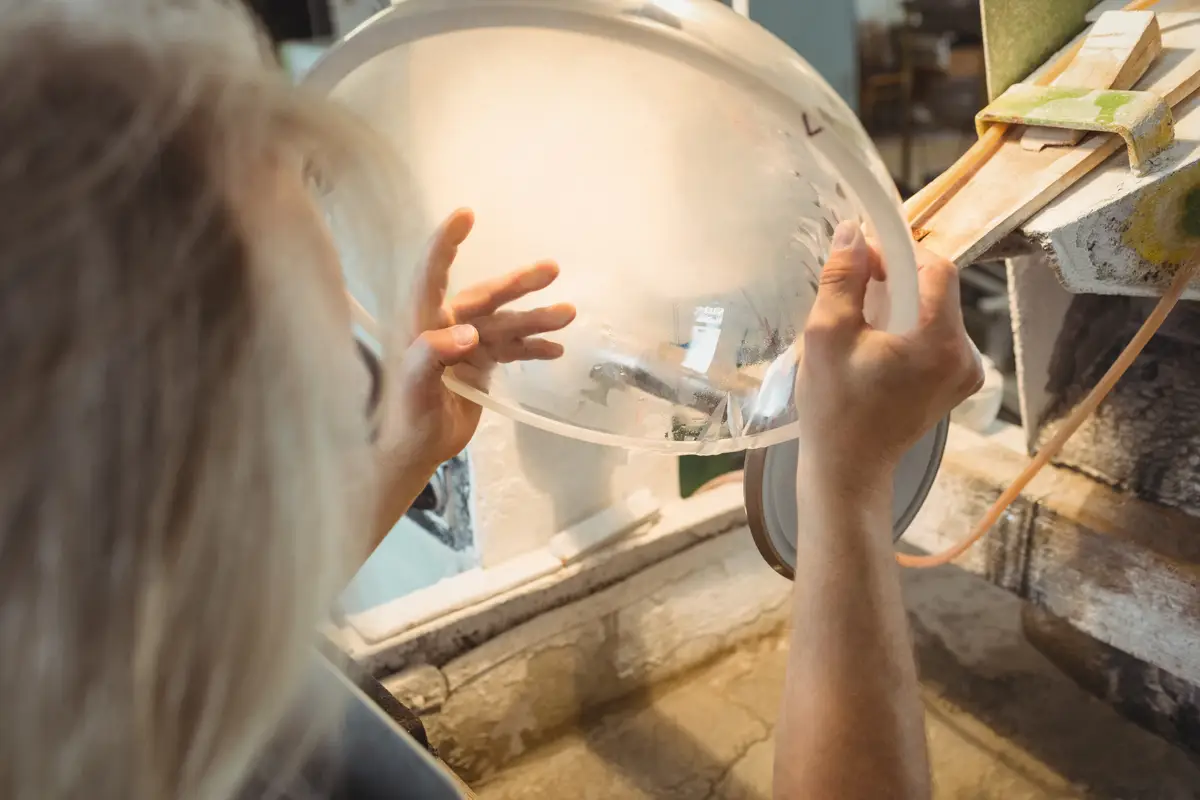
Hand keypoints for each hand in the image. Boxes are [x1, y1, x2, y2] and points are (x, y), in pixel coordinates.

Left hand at [378, 209, 575, 473]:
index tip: (465, 215)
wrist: (410, 452)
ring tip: (568, 314)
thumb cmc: (402, 420)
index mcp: (421, 324)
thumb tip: (468, 333)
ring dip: (535, 319)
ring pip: (505, 324)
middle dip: (518, 283)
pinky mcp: (478, 365)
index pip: (432, 275)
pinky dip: (533, 347)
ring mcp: (465, 345)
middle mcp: (444, 326)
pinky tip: (556, 348)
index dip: (446, 244)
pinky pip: (511, 348)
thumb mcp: (412, 391)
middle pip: (485, 297)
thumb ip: (431, 357)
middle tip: (552, 270)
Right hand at [795, 221, 982, 487]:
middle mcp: (965, 354)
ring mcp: (964, 372)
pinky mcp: (954, 383)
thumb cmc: (834, 409)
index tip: (861, 254)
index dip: (898, 251)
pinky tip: (874, 343)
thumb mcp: (827, 335)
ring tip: (859, 319)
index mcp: (939, 341)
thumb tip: (852, 233)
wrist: (848, 470)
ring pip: (934, 311)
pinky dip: (906, 328)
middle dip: (895, 278)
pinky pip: (934, 336)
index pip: (935, 267)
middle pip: (936, 289)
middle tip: (852, 287)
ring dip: (899, 303)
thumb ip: (843, 278)